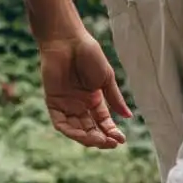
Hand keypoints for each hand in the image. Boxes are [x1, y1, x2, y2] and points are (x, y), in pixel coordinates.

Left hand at [38, 32, 131, 148]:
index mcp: (94, 100)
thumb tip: (128, 116)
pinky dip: (70, 131)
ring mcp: (66, 104)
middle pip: (90, 129)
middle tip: (111, 142)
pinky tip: (81, 135)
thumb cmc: (88, 54)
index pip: (103, 122)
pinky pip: (60, 123)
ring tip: (98, 140)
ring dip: (87, 138)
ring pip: (76, 130)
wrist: (68, 40)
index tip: (121, 139)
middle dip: (101, 138)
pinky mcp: (53, 102)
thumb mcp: (106, 79)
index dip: (112, 132)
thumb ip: (115, 99)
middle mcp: (80, 105)